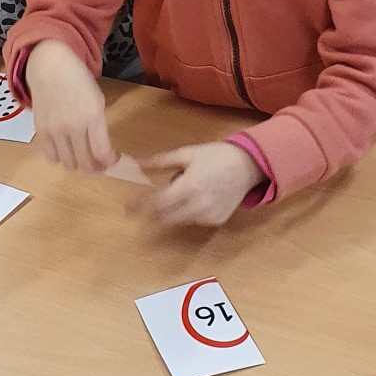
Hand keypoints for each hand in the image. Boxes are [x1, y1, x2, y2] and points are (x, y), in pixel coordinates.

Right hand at [26, 40, 115, 173]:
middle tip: (99, 163)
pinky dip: (60, 158)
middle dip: (96, 168)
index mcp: (92, 117)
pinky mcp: (40, 131)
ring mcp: (54, 130)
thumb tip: (102, 153)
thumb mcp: (98, 101)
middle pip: (85, 164)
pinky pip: (51, 156)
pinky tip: (65, 151)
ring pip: (68, 164)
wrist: (51, 66)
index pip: (103, 154)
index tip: (113, 160)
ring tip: (82, 157)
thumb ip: (100, 127)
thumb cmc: (79, 82)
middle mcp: (73, 126)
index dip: (110, 162)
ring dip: (78, 164)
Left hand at [130, 143, 262, 226]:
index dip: (141, 206)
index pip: (157, 203)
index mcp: (189, 186)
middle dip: (154, 210)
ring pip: (179, 219)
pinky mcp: (216, 221)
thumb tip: (137, 163)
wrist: (247, 165)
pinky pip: (194, 220)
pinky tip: (197, 197)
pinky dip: (188, 212)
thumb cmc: (215, 156)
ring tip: (184, 189)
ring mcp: (208, 216)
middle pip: (165, 216)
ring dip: (173, 209)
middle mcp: (198, 205)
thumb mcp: (186, 153)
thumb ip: (160, 162)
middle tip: (148, 201)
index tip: (128, 208)